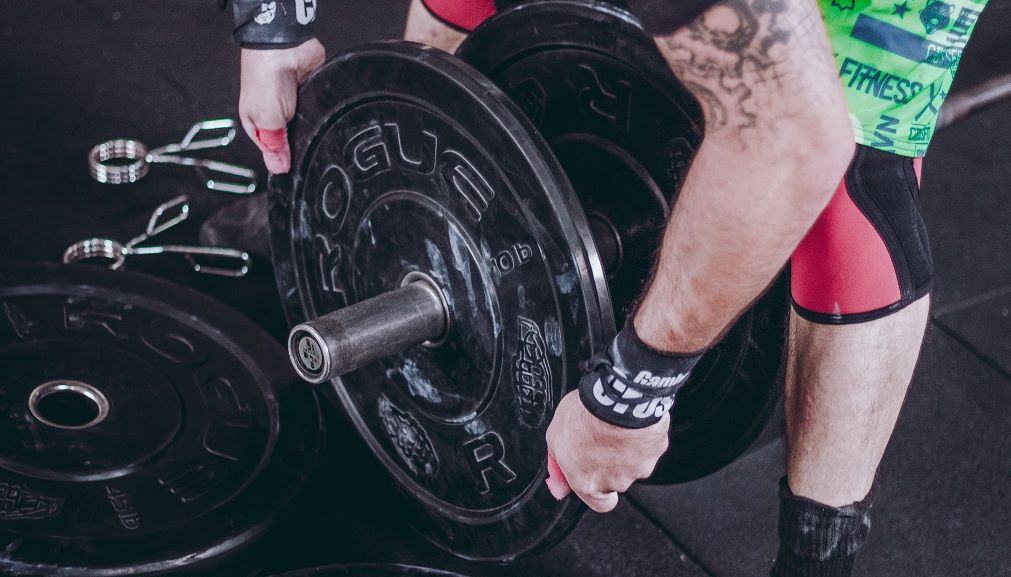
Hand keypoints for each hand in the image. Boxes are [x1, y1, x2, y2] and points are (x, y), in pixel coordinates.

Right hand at [238, 39, 325, 173]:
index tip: (294, 167)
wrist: (284, 47)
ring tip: (314, 128)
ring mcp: (293, 105)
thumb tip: (278, 168)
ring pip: (306, 127)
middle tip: (307, 149)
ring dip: (311, 128)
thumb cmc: (266, 76)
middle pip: (290, 140)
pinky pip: (318, 112)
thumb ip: (274, 145)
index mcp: (256, 123)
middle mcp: (274, 115)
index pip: (271, 151)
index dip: (283, 159)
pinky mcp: (310, 95)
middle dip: (299, 144)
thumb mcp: (266, 121)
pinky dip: (321, 114)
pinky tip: (322, 116)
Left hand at [545, 390, 669, 511]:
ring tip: (613, 425)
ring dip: (626, 448)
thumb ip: (558, 459)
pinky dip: (640, 435)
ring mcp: (639, 467)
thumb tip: (559, 471)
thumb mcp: (555, 437)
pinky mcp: (656, 449)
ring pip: (633, 461)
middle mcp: (616, 481)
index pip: (600, 504)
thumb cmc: (585, 417)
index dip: (598, 492)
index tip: (594, 477)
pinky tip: (629, 420)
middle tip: (599, 438)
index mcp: (588, 483)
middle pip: (615, 479)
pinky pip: (648, 444)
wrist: (615, 399)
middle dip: (610, 462)